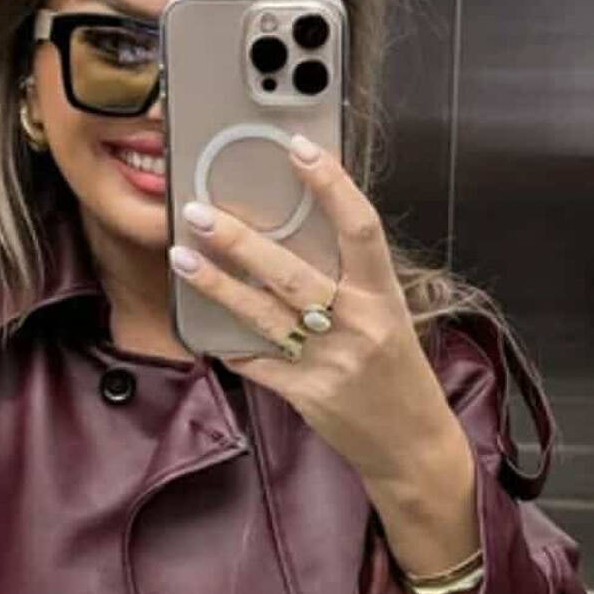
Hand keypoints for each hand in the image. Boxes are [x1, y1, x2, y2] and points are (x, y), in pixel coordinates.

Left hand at [167, 135, 458, 482]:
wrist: (411, 445)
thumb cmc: (399, 375)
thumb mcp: (390, 317)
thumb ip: (352, 281)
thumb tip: (301, 234)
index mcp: (383, 296)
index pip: (360, 226)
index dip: (331, 184)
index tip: (298, 148)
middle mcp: (357, 324)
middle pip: (290, 272)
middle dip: (240, 239)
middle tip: (199, 210)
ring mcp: (329, 362)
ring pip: (262, 314)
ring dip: (216, 284)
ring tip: (182, 256)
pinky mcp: (305, 395)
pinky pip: (256, 363)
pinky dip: (227, 344)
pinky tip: (199, 325)